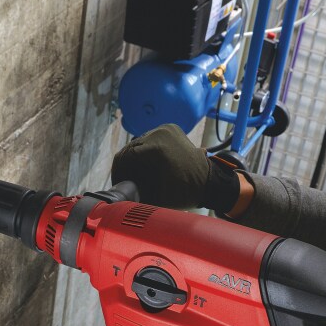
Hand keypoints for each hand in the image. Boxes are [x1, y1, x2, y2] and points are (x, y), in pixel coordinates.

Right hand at [110, 124, 240, 211]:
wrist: (210, 182)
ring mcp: (166, 128)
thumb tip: (115, 196)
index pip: (125, 156)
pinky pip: (151, 138)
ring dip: (136, 157)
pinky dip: (147, 150)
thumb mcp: (155, 196)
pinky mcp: (171, 128)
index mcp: (155, 148)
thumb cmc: (184, 193)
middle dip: (126, 164)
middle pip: (131, 148)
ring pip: (140, 142)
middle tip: (125, 180)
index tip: (118, 183)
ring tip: (137, 173)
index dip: (118, 171)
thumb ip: (133, 193)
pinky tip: (149, 163)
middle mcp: (160, 133)